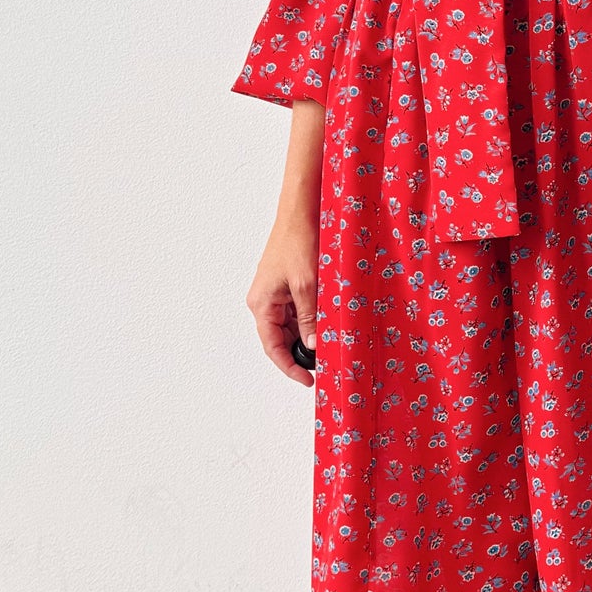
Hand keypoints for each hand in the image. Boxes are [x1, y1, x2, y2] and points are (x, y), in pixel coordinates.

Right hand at [247, 207, 320, 385]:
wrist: (302, 211)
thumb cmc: (298, 241)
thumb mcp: (307, 285)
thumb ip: (309, 318)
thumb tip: (313, 345)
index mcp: (261, 303)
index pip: (272, 347)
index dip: (289, 366)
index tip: (308, 380)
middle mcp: (264, 301)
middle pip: (281, 338)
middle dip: (301, 352)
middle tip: (325, 365)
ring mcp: (276, 293)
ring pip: (291, 326)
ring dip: (308, 335)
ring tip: (329, 343)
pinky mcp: (287, 285)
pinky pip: (298, 310)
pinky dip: (311, 319)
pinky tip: (327, 322)